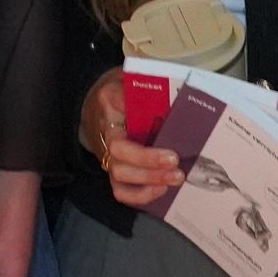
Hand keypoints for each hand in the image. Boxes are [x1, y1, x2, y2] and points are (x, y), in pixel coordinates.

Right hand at [80, 72, 184, 209]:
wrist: (100, 108)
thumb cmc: (121, 92)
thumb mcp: (130, 80)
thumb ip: (147, 86)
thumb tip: (177, 92)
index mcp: (109, 103)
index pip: (118, 108)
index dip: (136, 113)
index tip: (160, 124)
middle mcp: (105, 132)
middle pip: (118, 152)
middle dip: (148, 160)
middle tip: (175, 160)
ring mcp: (107, 155)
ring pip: (119, 176)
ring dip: (148, 180)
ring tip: (175, 178)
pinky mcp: (115, 172)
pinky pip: (121, 192)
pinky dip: (141, 196)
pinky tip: (162, 189)